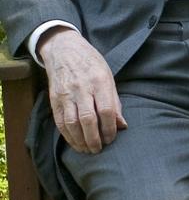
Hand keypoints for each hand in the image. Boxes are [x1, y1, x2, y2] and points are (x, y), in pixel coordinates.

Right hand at [38, 27, 127, 153]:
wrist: (64, 49)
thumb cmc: (91, 63)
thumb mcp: (108, 76)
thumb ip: (114, 102)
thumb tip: (122, 125)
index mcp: (99, 81)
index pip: (106, 110)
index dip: (109, 129)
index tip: (111, 139)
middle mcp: (82, 88)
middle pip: (88, 119)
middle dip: (94, 139)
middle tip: (99, 149)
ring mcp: (66, 94)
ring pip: (72, 123)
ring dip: (80, 140)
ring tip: (88, 150)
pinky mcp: (54, 99)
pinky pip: (60, 121)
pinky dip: (67, 135)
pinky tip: (75, 142)